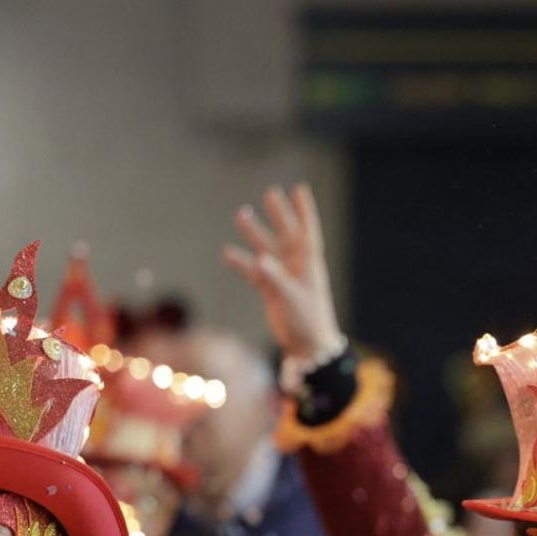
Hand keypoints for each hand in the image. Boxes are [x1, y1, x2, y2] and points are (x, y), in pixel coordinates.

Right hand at [223, 183, 343, 365]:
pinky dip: (242, 263)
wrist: (306, 346)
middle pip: (286, 233)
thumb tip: (260, 259)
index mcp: (309, 263)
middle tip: (271, 193)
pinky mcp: (271, 290)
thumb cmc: (307, 320)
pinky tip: (227, 252)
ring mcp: (283, 277)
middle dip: (279, 214)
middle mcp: (296, 266)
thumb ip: (276, 278)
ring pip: (266, 249)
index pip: (307, 231)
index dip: (304, 210)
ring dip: (255, 233)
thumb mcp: (292, 297)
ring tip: (242, 213)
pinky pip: (253, 272)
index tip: (299, 189)